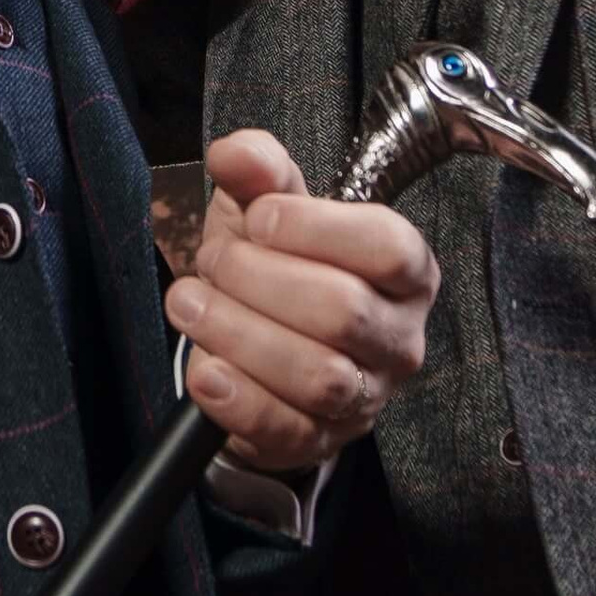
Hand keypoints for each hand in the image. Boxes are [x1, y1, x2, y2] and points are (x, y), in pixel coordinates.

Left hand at [165, 130, 437, 470]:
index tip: (257, 219)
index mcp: (404, 271)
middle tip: (213, 262)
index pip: (388, 246)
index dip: (313, 227)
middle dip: (258, 279)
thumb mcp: (264, 210)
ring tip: (191, 304)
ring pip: (318, 375)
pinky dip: (238, 400)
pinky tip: (206, 370)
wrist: (252, 351)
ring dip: (238, 333)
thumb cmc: (274, 270)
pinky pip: (287, 429)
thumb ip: (257, 171)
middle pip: (343, 311)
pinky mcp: (320, 440)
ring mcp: (365, 397)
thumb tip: (236, 155)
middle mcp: (398, 338)